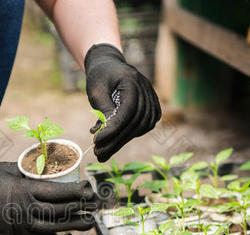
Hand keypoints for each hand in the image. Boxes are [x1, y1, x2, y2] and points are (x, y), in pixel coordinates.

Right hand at [0, 162, 97, 234]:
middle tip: (95, 204)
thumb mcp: (7, 168)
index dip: (77, 191)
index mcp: (25, 190)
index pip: (58, 192)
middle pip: (61, 211)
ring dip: (76, 226)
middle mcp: (26, 209)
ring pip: (55, 228)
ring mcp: (22, 225)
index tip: (88, 187)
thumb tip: (49, 167)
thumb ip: (28, 169)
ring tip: (90, 222)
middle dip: (82, 208)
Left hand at [85, 43, 160, 161]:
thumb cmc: (100, 76)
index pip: (127, 111)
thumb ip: (103, 109)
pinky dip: (132, 135)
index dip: (113, 129)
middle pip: (135, 122)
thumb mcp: (96, 90)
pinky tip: (117, 141)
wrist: (110, 65)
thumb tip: (106, 132)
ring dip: (123, 141)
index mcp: (132, 80)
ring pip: (142, 126)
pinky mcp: (153, 105)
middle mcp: (146, 89)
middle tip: (98, 154)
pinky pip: (146, 125)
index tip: (97, 142)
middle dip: (116, 141)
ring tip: (104, 151)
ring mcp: (152, 97)